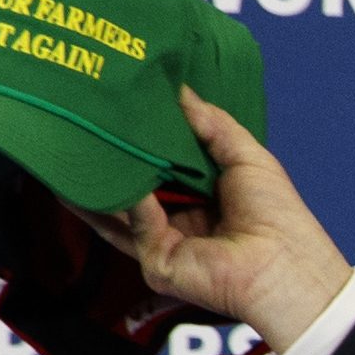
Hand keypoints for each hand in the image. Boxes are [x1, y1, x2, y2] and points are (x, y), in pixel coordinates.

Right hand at [72, 87, 350, 349]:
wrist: (286, 265)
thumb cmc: (278, 214)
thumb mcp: (246, 156)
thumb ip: (212, 124)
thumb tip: (180, 89)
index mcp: (202, 196)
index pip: (162, 163)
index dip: (145, 137)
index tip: (122, 103)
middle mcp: (178, 218)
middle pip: (136, 184)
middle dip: (114, 154)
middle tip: (86, 115)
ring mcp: (162, 242)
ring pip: (121, 205)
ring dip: (99, 176)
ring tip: (69, 140)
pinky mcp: (154, 262)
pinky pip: (134, 222)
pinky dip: (125, 195)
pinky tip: (109, 166)